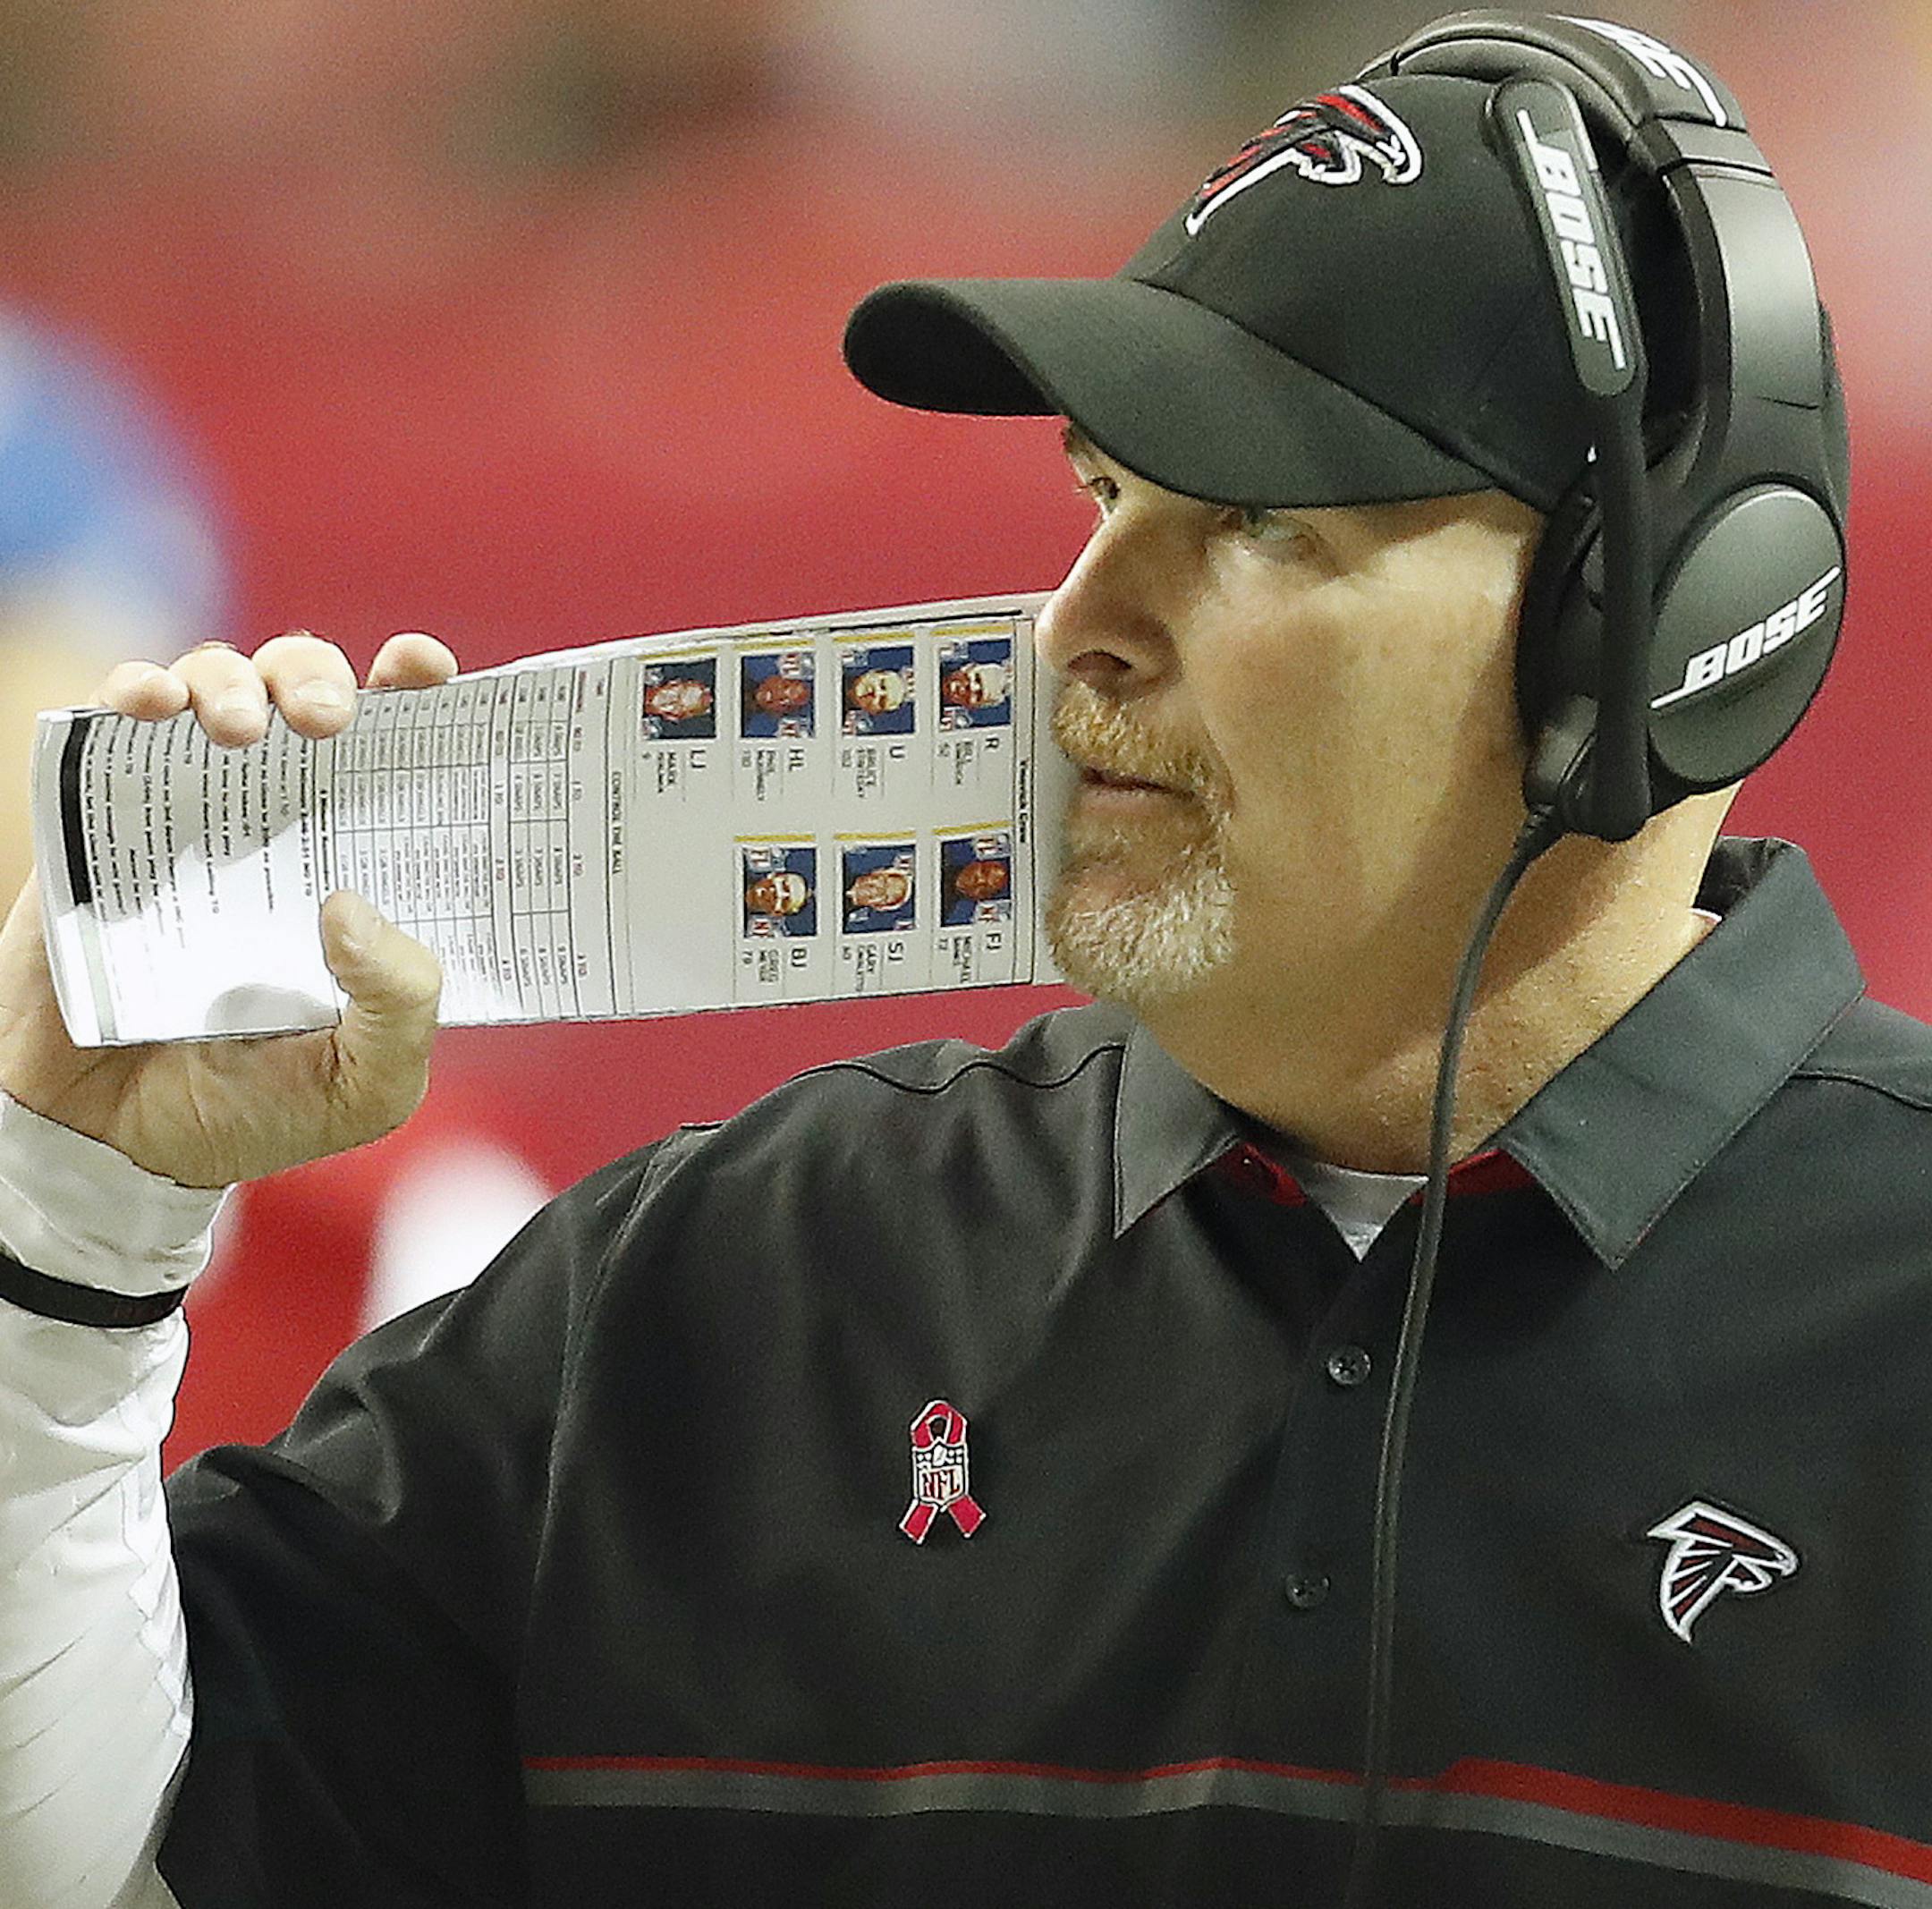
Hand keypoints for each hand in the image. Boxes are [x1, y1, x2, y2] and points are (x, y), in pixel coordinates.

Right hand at [0, 631, 456, 1188]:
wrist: (117, 1149)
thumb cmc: (260, 1109)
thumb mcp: (371, 1082)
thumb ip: (401, 1004)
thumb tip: (352, 905)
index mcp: (366, 860)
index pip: (405, 750)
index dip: (418, 691)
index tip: (425, 668)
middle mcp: (287, 819)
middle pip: (306, 691)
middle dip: (319, 676)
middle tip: (330, 721)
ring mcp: (193, 813)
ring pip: (214, 687)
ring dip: (232, 679)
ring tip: (246, 731)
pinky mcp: (101, 822)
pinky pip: (111, 725)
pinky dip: (131, 693)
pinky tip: (150, 708)